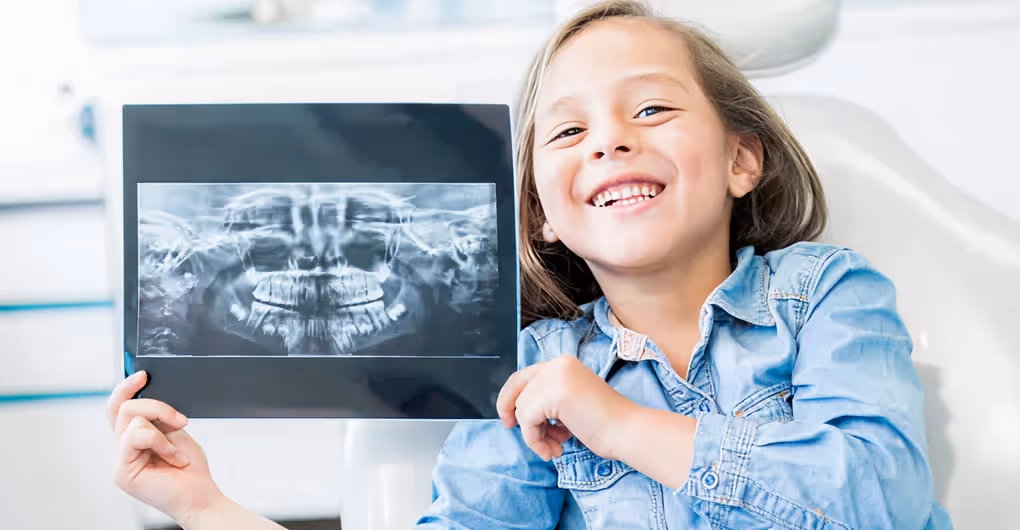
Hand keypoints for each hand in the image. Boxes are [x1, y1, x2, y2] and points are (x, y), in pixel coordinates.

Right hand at [107, 371, 224, 523]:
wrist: (200, 495)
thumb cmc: (190, 469)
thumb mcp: (175, 432)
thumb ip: (158, 416)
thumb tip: (148, 394)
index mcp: (132, 438)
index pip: (117, 407)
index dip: (125, 387)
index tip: (143, 375)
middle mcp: (122, 448)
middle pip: (123, 407)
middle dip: (157, 407)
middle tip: (180, 421)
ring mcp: (119, 460)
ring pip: (131, 418)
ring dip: (163, 429)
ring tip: (177, 449)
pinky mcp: (121, 471)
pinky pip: (136, 436)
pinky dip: (161, 443)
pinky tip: (174, 457)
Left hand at [496, 355, 637, 460]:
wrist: (626, 431)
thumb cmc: (603, 423)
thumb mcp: (568, 403)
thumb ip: (546, 399)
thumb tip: (515, 410)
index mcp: (563, 364)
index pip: (524, 376)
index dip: (511, 397)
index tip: (511, 418)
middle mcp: (557, 364)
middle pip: (517, 387)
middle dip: (513, 412)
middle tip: (512, 428)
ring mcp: (555, 376)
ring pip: (522, 407)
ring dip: (533, 434)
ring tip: (553, 446)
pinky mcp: (553, 393)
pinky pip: (527, 420)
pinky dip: (535, 439)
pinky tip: (556, 448)